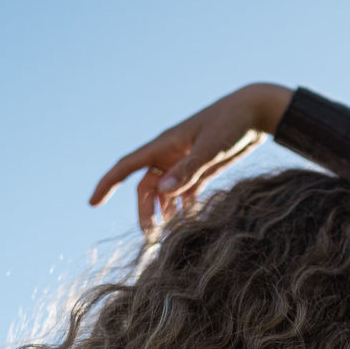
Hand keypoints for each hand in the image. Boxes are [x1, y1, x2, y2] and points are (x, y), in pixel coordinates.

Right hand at [88, 82, 293, 231]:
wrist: (257, 111)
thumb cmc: (232, 122)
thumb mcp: (211, 147)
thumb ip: (189, 170)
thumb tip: (163, 191)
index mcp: (164, 145)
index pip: (127, 166)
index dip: (108, 184)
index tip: (92, 203)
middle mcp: (170, 155)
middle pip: (146, 188)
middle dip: (145, 212)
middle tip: (151, 237)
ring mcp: (184, 163)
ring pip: (165, 193)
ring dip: (164, 213)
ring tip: (169, 236)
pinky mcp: (201, 169)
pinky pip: (185, 193)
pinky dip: (185, 209)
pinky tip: (189, 224)